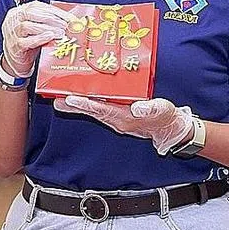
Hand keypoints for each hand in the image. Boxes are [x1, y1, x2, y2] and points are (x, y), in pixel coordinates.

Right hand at [1, 2, 71, 77]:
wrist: (17, 61)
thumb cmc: (29, 43)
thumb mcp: (37, 29)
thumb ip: (48, 22)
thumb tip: (70, 20)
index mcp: (19, 12)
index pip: (37, 6)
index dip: (54, 10)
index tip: (68, 17)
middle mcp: (13, 20)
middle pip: (31, 13)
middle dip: (51, 18)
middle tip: (65, 25)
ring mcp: (12, 33)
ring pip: (27, 26)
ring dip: (46, 28)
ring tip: (60, 33)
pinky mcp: (14, 47)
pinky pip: (26, 41)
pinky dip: (39, 38)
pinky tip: (49, 37)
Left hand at [55, 96, 194, 154]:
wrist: (171, 130)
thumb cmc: (166, 117)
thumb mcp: (162, 109)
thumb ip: (150, 107)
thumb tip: (137, 107)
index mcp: (127, 117)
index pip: (102, 110)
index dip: (86, 104)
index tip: (71, 99)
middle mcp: (119, 121)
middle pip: (93, 112)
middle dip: (75, 106)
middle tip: (57, 100)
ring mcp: (118, 120)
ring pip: (95, 112)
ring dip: (80, 106)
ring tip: (63, 99)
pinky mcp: (120, 118)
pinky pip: (102, 111)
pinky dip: (91, 106)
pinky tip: (84, 99)